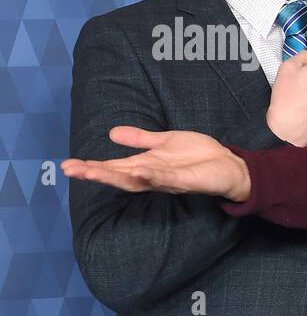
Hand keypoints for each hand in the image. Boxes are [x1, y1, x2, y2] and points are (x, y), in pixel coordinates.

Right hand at [62, 127, 251, 201]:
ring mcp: (168, 180)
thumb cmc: (199, 156)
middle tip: (70, 170)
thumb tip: (112, 133)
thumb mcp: (166, 142)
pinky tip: (137, 170)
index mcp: (146, 165)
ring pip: (137, 180)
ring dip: (114, 176)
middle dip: (94, 173)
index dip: (92, 166)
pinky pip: (165, 180)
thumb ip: (141, 139)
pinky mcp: (185, 182)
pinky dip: (151, 176)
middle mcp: (153, 175)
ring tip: (91, 172)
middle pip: (119, 176)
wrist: (229, 165)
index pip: (114, 167)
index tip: (68, 164)